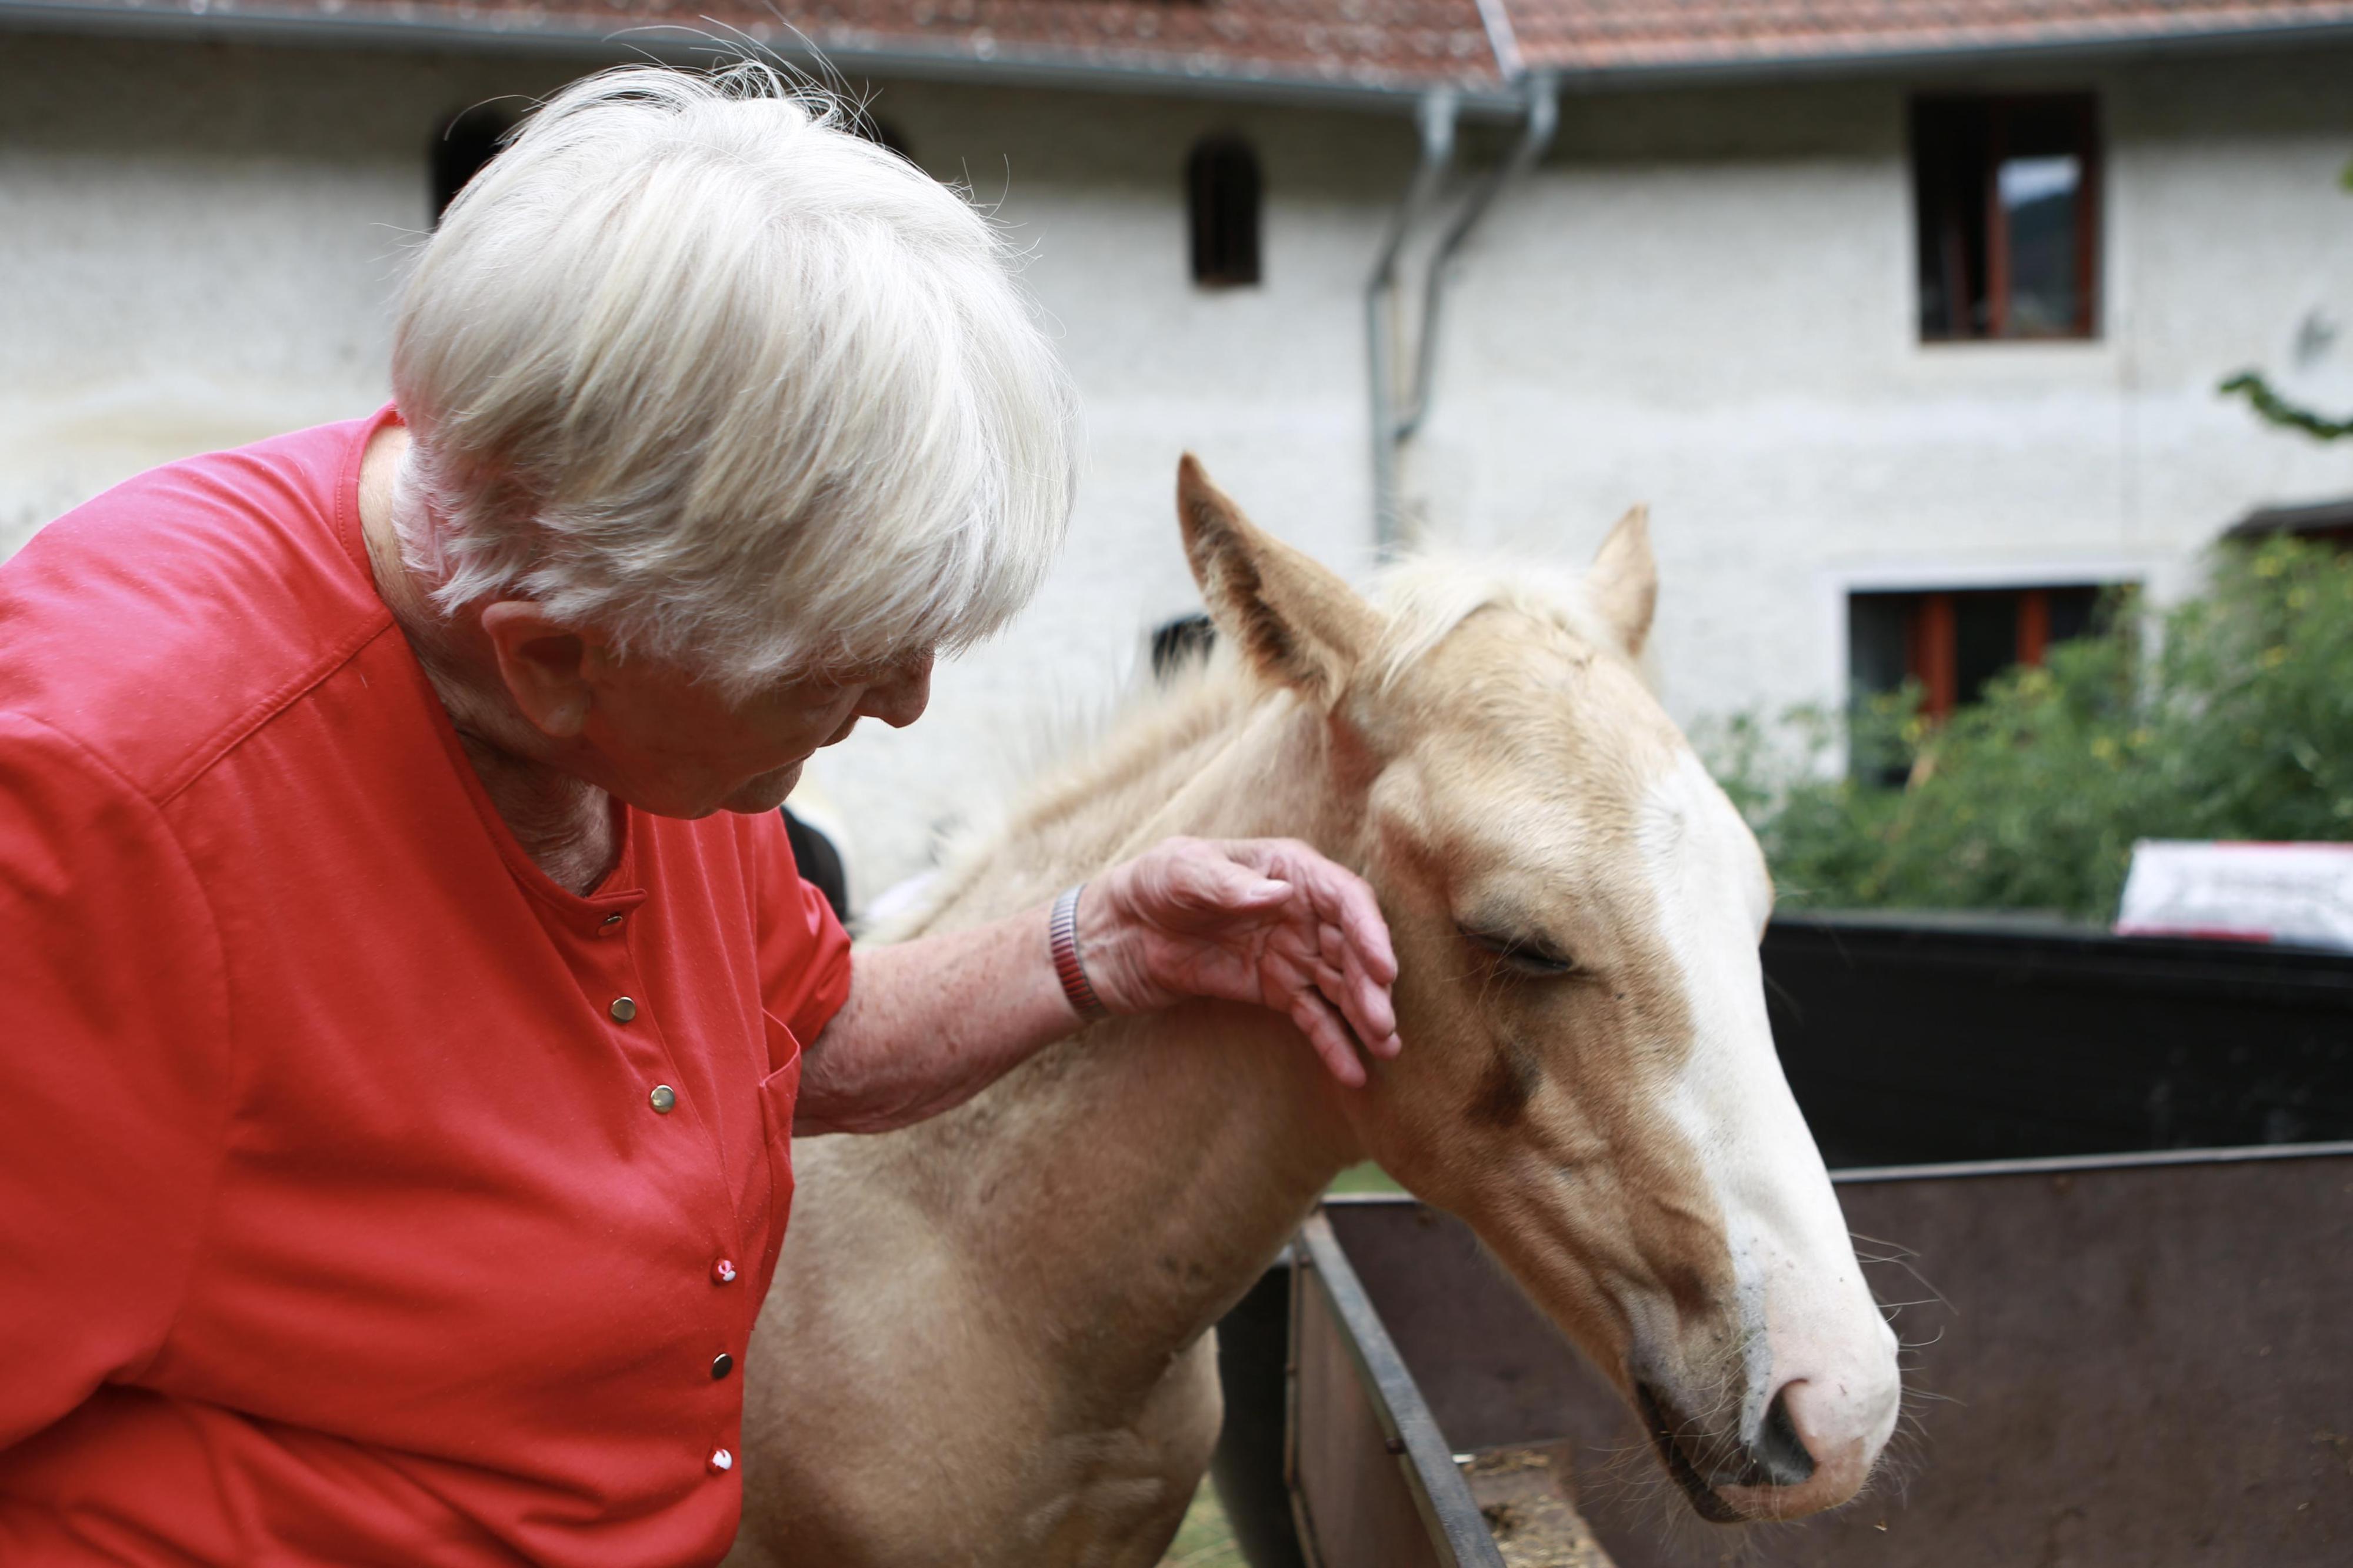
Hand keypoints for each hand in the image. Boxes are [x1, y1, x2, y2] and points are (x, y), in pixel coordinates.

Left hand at [1076, 837, 1401, 1086]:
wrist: (1120, 934)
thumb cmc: (1153, 886)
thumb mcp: (1180, 871)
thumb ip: (1226, 883)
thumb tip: (1279, 894)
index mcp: (1290, 870)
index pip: (1344, 899)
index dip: (1369, 932)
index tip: (1383, 969)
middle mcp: (1303, 911)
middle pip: (1351, 948)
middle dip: (1371, 985)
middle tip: (1382, 1024)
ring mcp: (1294, 953)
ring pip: (1341, 986)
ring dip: (1365, 1016)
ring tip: (1385, 1049)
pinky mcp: (1277, 990)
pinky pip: (1314, 1017)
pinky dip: (1333, 1042)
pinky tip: (1352, 1071)